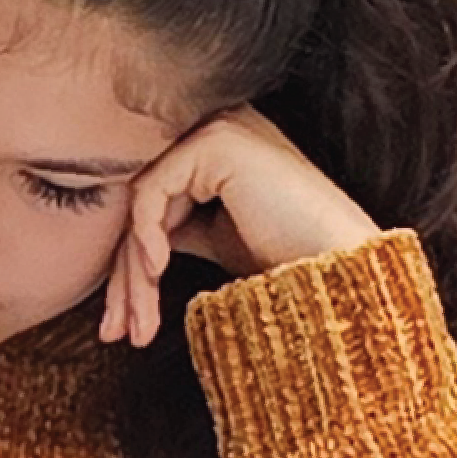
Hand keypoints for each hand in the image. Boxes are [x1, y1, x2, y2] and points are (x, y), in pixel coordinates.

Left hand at [99, 107, 381, 348]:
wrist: (340, 272)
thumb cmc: (289, 257)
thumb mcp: (216, 237)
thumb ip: (174, 225)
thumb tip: (126, 243)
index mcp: (219, 146)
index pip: (153, 203)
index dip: (130, 265)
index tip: (119, 323)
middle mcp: (219, 126)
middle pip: (143, 205)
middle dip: (125, 277)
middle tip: (117, 331)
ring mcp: (220, 128)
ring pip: (142, 205)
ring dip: (134, 273)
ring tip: (138, 325)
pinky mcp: (218, 142)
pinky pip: (153, 191)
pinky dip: (146, 236)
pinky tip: (156, 272)